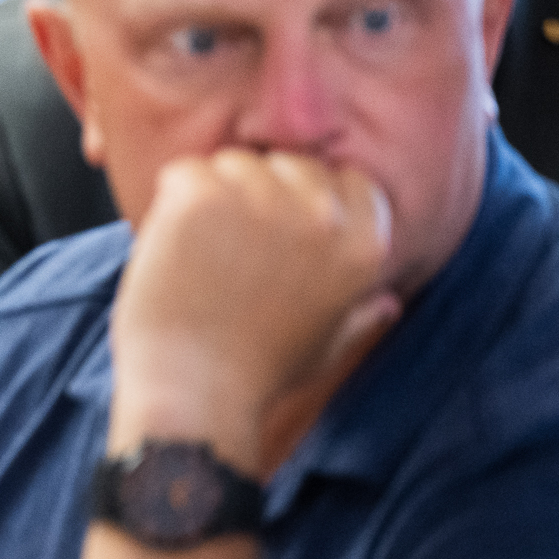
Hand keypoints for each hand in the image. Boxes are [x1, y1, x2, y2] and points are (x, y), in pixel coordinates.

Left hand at [110, 150, 397, 465]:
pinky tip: (172, 251)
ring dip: (209, 200)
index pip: (345, 180)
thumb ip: (360, 314)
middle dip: (255, 196)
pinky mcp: (203, 195)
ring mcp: (263, 199)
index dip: (302, 203)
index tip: (274, 240)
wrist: (194, 395)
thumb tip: (389, 303)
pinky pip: (184, 173)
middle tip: (228, 256)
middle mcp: (324, 214)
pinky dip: (169, 205)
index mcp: (365, 244)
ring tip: (200, 261)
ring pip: (231, 163)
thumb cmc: (255, 377)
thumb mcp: (326, 345)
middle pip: (286, 164)